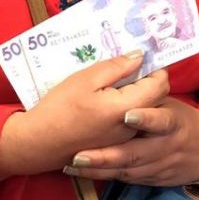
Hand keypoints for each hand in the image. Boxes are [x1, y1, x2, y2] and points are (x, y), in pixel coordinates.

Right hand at [0, 52, 169, 178]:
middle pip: (155, 98)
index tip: (141, 56)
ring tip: (112, 81)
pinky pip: (130, 120)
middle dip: (147, 79)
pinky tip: (105, 99)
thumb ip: (117, 67)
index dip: (155, 67)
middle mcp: (132, 126)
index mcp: (127, 108)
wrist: (38, 143)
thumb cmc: (58, 109)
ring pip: (143, 109)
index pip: (160, 84)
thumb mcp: (85, 80)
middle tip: (125, 66)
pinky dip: (126, 106)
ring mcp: (125, 138)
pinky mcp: (115, 143)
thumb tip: (139, 56)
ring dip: (136, 92)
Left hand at [63, 97, 198, 186]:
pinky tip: (81, 173)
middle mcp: (166, 147)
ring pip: (127, 171)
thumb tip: (131, 64)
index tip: (127, 116)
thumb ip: (150, 95)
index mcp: (174, 122)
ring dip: (98, 170)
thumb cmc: (183, 120)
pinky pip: (127, 180)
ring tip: (71, 165)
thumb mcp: (172, 104)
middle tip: (79, 155)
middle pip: (135, 154)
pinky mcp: (153, 180)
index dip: (146, 119)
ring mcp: (159, 166)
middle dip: (106, 157)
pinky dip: (104, 177)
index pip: (162, 121)